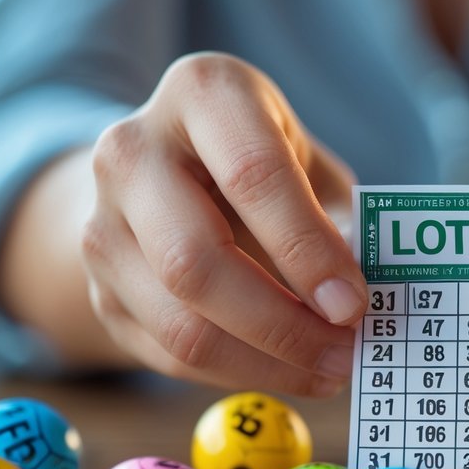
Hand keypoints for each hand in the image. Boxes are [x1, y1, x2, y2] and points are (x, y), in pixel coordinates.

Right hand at [81, 52, 366, 394]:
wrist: (164, 169)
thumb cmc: (262, 162)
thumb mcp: (309, 162)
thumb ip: (340, 219)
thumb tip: (369, 297)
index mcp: (201, 94)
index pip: (252, 176)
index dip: (307, 249)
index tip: (354, 304)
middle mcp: (133, 151)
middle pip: (197, 261)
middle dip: (283, 324)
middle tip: (346, 353)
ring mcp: (102, 224)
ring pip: (180, 323)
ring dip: (265, 363)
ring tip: (329, 370)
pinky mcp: (99, 289)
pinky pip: (169, 354)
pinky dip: (239, 374)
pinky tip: (288, 370)